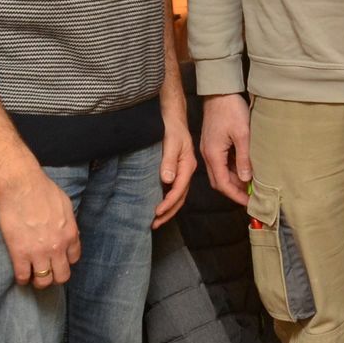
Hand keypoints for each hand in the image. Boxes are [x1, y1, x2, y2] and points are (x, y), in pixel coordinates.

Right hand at [0, 166, 80, 286]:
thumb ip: (69, 223)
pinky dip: (22, 279)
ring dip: (39, 281)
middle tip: (46, 271)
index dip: (65, 261)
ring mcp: (38, 252)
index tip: (57, 259)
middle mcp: (57, 247)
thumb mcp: (66, 205)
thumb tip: (68, 233)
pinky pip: (23, 277)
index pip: (74, 259)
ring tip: (33, 275)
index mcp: (70, 234)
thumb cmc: (43, 189)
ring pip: (43, 281)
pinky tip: (21, 274)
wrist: (21, 185)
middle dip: (55, 276)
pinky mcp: (19, 254)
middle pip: (62, 276)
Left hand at [153, 113, 197, 228]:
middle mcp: (187, 171)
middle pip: (180, 197)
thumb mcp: (171, 142)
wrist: (173, 118)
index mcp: (188, 166)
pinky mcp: (177, 170)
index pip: (179, 190)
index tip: (157, 212)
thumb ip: (169, 161)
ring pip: (178, 196)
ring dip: (168, 209)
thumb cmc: (172, 128)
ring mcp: (183, 172)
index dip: (168, 203)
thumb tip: (167, 180)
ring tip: (156, 221)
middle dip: (168, 212)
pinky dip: (167, 200)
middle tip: (155, 224)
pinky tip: (158, 205)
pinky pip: (174, 189)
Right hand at [200, 93, 253, 206]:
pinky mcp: (213, 144)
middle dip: (235, 191)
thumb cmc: (230, 109)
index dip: (236, 196)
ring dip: (234, 180)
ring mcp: (209, 149)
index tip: (249, 203)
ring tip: (251, 185)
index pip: (223, 184)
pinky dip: (232, 169)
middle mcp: (208, 154)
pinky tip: (245, 169)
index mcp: (213, 154)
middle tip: (251, 197)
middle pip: (219, 181)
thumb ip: (244, 158)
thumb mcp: (242, 134)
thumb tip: (246, 179)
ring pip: (221, 172)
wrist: (220, 91)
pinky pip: (221, 163)